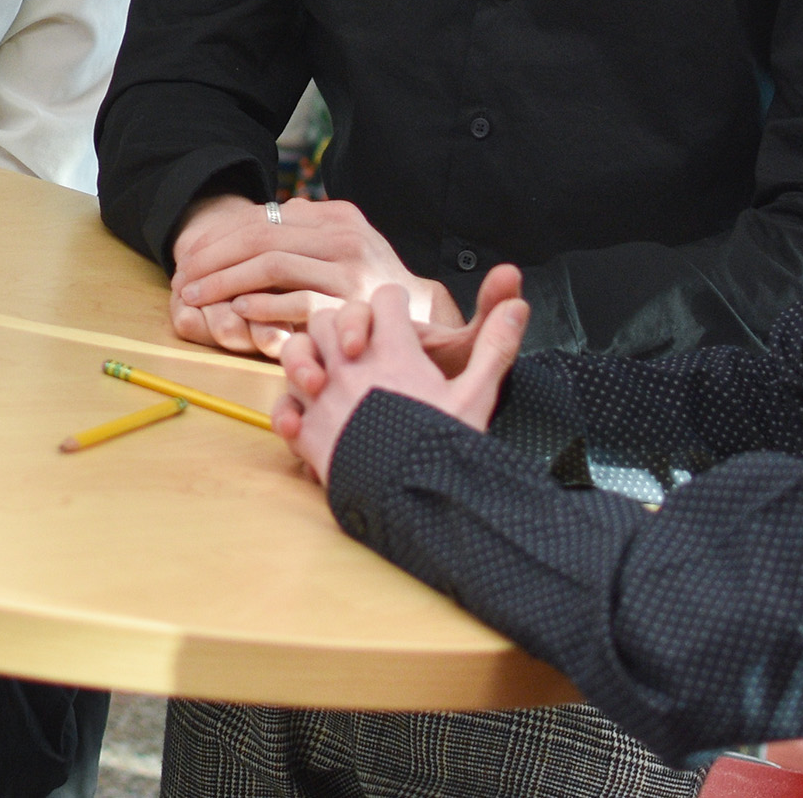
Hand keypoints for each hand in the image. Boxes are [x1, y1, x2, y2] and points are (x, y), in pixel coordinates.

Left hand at [172, 193, 457, 355]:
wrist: (426, 316)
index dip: (218, 239)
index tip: (189, 259)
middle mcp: (344, 235)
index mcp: (336, 216)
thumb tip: (247, 228)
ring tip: (198, 295)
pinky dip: (265, 304)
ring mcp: (351, 268)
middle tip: (184, 280)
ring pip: (273, 264)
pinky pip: (300, 300)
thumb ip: (302, 234)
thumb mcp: (342, 246)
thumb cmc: (370, 285)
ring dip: (227, 281)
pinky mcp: (354, 304)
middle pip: (260, 237)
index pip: (260, 219)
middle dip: (213, 259)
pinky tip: (239, 310)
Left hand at [274, 282, 527, 489]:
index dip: (392, 306)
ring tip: (327, 376)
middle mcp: (352, 367)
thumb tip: (519, 304)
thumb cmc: (446, 451)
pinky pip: (283, 406)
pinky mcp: (308, 433)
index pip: (384, 300)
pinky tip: (308, 416)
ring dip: (308, 357)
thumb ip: (495, 347)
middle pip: (329, 317)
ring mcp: (324, 398)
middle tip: (358, 348)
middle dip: (341, 326)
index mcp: (394, 353)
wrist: (416, 504)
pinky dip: (290, 409)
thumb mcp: (477, 396)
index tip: (398, 321)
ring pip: (296, 351)